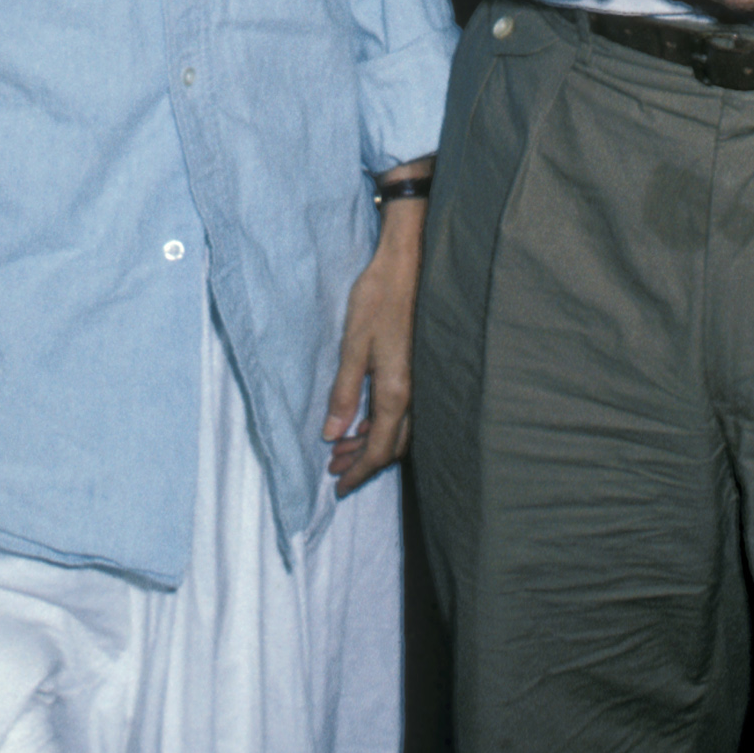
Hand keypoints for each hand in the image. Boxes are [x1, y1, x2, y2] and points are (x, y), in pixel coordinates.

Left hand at [323, 186, 427, 493]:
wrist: (408, 265)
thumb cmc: (378, 300)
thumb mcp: (352, 347)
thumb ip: (344, 394)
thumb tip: (332, 434)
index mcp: (396, 392)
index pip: (379, 449)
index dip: (358, 472)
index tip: (338, 487)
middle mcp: (414, 395)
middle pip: (393, 446)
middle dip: (363, 461)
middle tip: (333, 469)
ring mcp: (421, 383)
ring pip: (401, 431)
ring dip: (372, 443)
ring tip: (342, 446)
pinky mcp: (420, 370)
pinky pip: (405, 413)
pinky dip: (383, 425)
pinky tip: (365, 419)